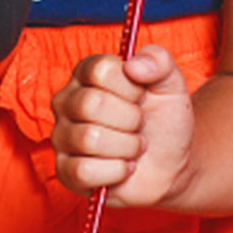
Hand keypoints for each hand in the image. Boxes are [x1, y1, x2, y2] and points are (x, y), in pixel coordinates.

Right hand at [51, 45, 193, 207]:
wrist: (170, 164)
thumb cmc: (164, 119)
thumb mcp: (171, 82)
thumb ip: (158, 61)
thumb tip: (132, 65)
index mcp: (87, 71)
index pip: (101, 70)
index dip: (130, 87)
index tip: (141, 96)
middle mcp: (68, 100)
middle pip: (92, 104)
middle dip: (130, 119)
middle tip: (140, 125)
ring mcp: (62, 135)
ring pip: (89, 138)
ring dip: (126, 147)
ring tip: (134, 146)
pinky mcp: (65, 171)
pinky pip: (84, 170)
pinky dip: (115, 171)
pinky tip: (124, 166)